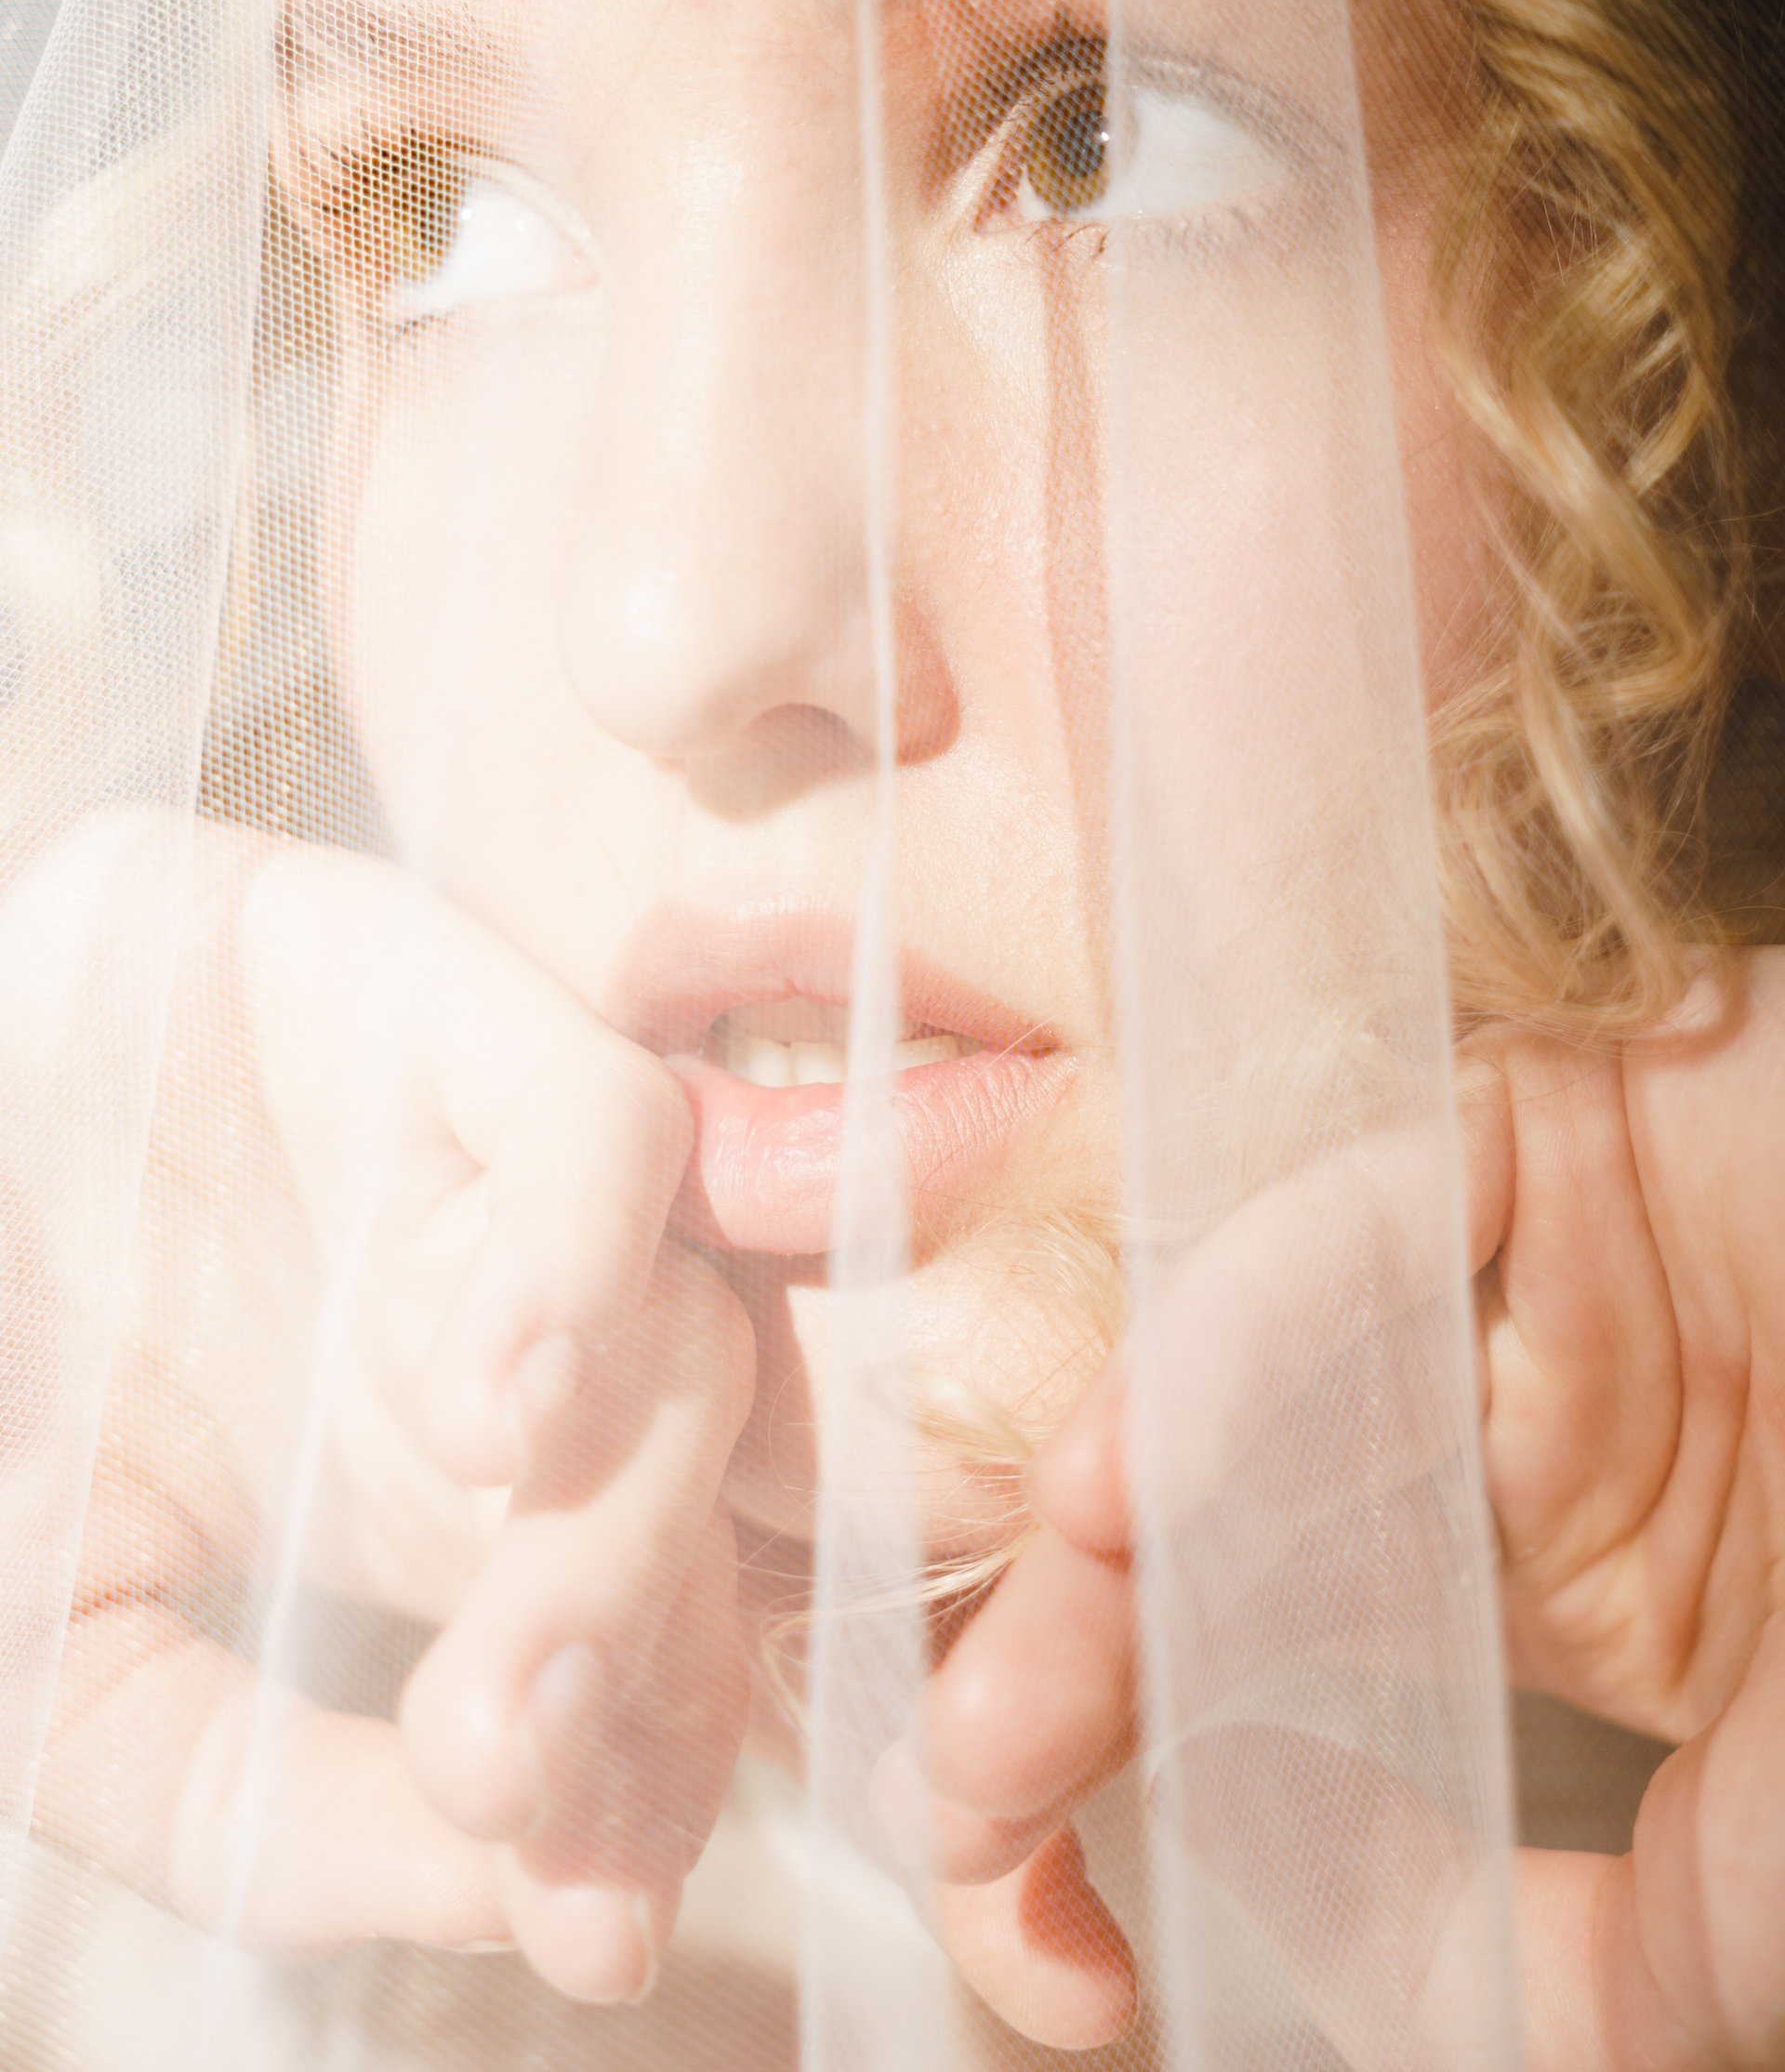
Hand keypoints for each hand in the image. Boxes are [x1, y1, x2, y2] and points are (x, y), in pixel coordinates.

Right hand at [7, 815, 753, 2002]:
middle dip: (633, 1676)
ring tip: (513, 1647)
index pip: (634, 1663)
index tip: (598, 1933)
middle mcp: (516, 1356)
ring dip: (622, 1518)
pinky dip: (583, 1266)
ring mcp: (500, 1194)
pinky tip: (511, 1405)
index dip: (635, 1800)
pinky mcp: (461, 1023)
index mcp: (445, 1510)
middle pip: (685, 1524)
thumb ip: (245, 1795)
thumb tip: (490, 1891)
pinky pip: (606, 1136)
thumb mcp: (67, 1647)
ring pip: (688, 1349)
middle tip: (518, 1782)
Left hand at [902, 952, 1784, 2069]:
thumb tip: (1321, 1989)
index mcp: (1575, 1603)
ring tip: (998, 1726)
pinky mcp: (1550, 1138)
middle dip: (1061, 1693)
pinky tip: (1129, 1489)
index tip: (1053, 1963)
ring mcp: (1525, 1293)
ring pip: (1253, 1397)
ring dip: (1100, 1556)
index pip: (1297, 1705)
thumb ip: (1583, 1963)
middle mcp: (1513, 1438)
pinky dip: (1240, 1351)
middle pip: (1224, 1548)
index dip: (1142, 1825)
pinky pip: (1367, 1241)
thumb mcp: (1768, 1884)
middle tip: (959, 1827)